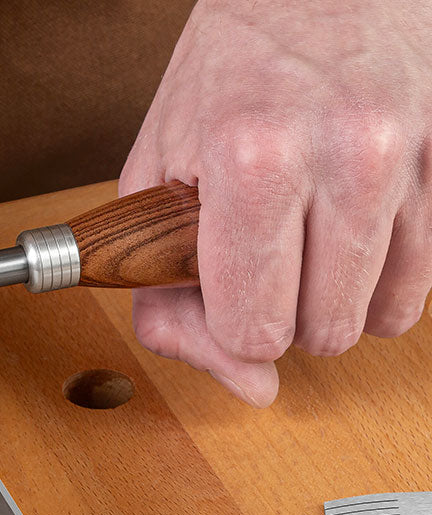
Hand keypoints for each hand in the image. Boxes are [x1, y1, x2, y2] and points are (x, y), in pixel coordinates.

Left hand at [121, 0, 431, 405]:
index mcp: (252, 161)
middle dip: (287, 315)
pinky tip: (353, 226)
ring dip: (340, 296)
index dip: (235, 326)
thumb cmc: (225, 79)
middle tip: (269, 259)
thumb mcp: (155, 181)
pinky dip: (386, 270)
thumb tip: (253, 389)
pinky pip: (427, 277)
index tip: (228, 292)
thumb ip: (169, 304)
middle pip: (325, 334)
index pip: (255, 331)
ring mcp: (413, 155)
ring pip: (386, 316)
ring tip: (309, 238)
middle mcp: (346, 156)